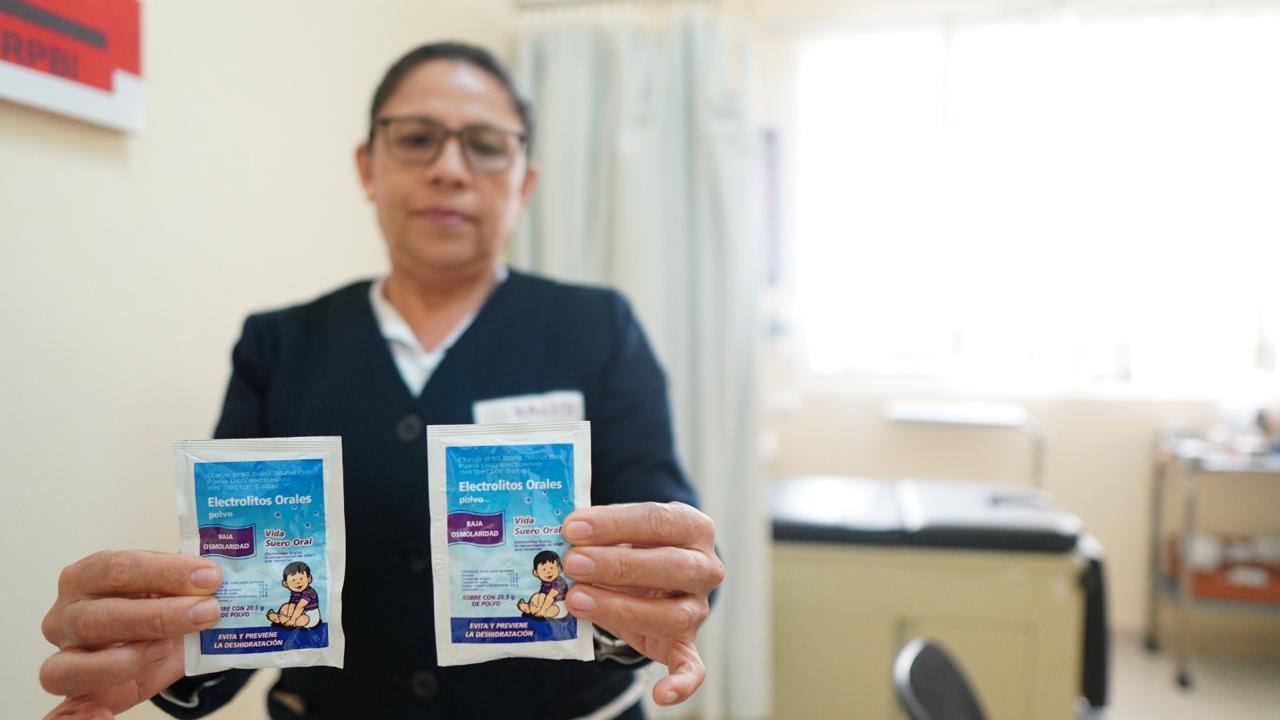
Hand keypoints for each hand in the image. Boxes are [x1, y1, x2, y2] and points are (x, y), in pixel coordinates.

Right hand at [40, 550, 223, 718]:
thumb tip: (224, 581)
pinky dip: (80, 716)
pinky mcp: (74, 691)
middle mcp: (68, 613)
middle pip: (103, 615)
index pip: (121, 568)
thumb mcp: (170, 589)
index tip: (210, 577)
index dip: (167, 572)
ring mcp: (65, 654)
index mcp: (89, 575)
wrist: (155, 643)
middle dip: (158, 615)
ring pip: (77, 664)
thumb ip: (188, 586)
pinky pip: (65, 708)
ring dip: (128, 660)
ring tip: (167, 650)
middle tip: (207, 612)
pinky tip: (104, 717)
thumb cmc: (156, 605)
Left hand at [561, 502, 723, 705]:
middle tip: (573, 562)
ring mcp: (697, 608)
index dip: (614, 524)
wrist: (657, 574)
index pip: (657, 520)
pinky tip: (660, 695)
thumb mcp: (626, 531)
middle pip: (670, 566)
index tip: (572, 527)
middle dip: (617, 565)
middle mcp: (705, 567)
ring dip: (621, 608)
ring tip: (576, 599)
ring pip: (672, 615)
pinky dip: (681, 684)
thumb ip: (602, 533)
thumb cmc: (636, 546)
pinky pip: (692, 668)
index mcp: (694, 528)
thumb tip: (560, 537)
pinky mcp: (687, 644)